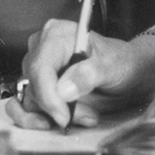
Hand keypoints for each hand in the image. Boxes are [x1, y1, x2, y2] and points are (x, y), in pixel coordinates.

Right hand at [6, 19, 146, 130]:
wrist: (129, 73)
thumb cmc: (121, 62)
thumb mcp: (112, 65)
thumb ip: (90, 74)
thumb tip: (62, 89)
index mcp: (58, 35)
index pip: (40, 68)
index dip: (48, 95)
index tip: (64, 116)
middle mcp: (42, 50)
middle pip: (34, 86)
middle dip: (58, 107)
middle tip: (86, 114)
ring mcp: (39, 70)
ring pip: (31, 102)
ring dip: (56, 115)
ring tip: (86, 114)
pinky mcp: (38, 89)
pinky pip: (26, 110)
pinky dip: (44, 120)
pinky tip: (66, 120)